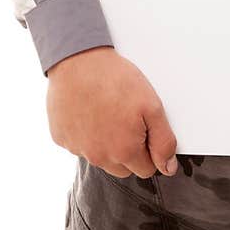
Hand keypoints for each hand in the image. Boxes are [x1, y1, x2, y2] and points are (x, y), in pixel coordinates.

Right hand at [46, 46, 178, 178]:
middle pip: (122, 168)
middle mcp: (99, 157)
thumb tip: (168, 167)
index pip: (145, 169)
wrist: (78, 60)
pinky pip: (78, 144)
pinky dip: (84, 133)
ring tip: (107, 110)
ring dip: (106, 142)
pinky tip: (88, 110)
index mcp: (124, 152)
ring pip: (99, 157)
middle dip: (128, 150)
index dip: (149, 148)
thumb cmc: (115, 79)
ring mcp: (77, 149)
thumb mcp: (152, 106)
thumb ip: (163, 141)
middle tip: (126, 118)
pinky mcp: (61, 138)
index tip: (144, 127)